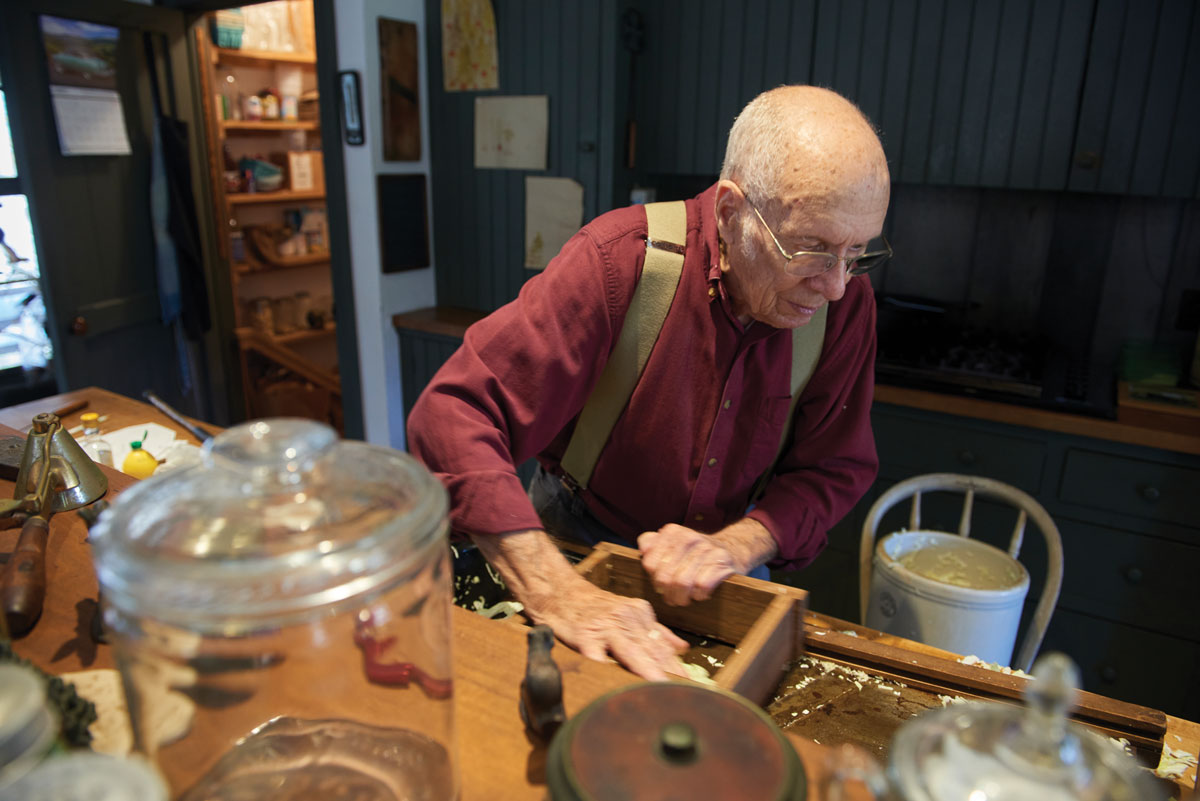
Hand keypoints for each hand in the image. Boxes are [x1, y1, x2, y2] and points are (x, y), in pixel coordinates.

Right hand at [529, 577, 689, 680]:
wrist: (559, 592)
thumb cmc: (593, 608)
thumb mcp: (629, 611)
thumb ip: (656, 630)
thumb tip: (682, 648)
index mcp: (640, 614)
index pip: (662, 646)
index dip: (678, 668)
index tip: (691, 686)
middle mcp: (626, 618)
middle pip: (652, 650)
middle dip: (669, 673)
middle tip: (684, 693)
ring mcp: (606, 626)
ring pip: (632, 652)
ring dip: (647, 672)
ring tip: (661, 689)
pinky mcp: (585, 635)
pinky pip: (598, 656)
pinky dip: (607, 670)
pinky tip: (615, 684)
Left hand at [638, 524, 739, 605]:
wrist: (731, 550)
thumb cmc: (694, 554)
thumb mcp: (671, 544)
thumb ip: (651, 545)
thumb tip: (643, 550)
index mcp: (672, 532)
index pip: (650, 564)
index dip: (654, 579)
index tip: (661, 584)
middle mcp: (688, 537)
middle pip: (665, 576)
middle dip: (668, 593)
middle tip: (673, 598)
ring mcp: (706, 547)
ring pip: (683, 583)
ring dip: (683, 597)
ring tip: (685, 599)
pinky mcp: (722, 560)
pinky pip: (702, 586)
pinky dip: (700, 595)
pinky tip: (702, 593)